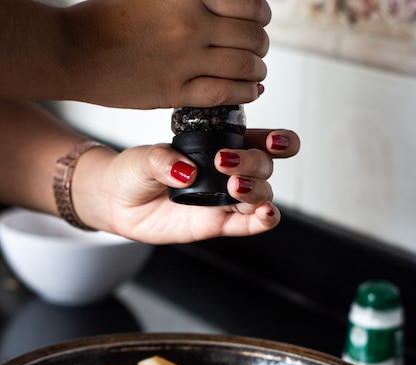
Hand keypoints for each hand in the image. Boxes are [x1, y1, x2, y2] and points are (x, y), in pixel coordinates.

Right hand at [66, 0, 271, 107]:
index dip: (259, 13)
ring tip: (256, 72)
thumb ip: (188, 1)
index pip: (247, 2)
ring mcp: (183, 59)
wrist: (73, 50)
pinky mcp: (174, 91)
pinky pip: (224, 92)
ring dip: (257, 70)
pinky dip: (245, 92)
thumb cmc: (108, 19)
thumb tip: (225, 7)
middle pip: (250, 36)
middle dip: (260, 44)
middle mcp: (190, 23)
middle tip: (258, 49)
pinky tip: (250, 90)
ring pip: (243, 66)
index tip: (258, 20)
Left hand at [75, 129, 300, 242]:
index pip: (259, 140)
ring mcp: (224, 199)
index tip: (271, 141)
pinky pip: (247, 224)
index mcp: (218, 145)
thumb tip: (187, 172)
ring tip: (234, 187)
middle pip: (263, 166)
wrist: (118, 202)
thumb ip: (162, 160)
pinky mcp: (217, 223)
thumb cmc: (134, 172)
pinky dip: (263, 220)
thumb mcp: (143, 158)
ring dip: (256, 190)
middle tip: (225, 163)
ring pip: (260, 194)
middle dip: (253, 162)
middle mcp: (228, 172)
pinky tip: (266, 215)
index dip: (277, 140)